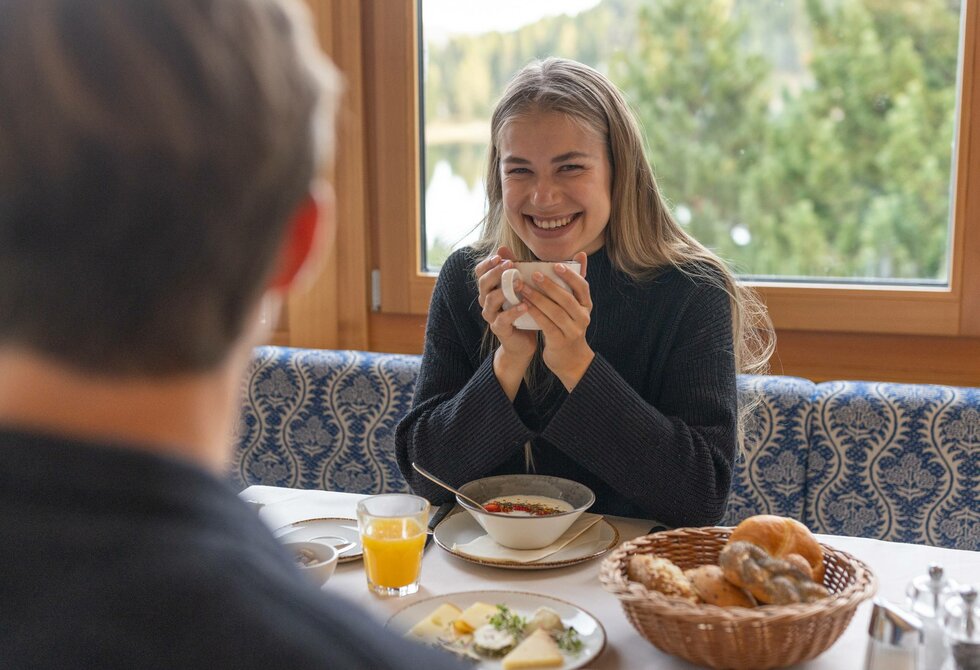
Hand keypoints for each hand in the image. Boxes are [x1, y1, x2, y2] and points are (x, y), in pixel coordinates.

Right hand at [475, 246, 535, 398]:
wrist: (524, 340)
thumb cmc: (523, 309)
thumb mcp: (520, 287)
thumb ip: (514, 269)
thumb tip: (506, 247)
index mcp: (489, 289)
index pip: (480, 272)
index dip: (487, 263)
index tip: (500, 256)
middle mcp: (486, 301)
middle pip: (483, 283)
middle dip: (495, 272)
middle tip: (510, 265)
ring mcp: (491, 316)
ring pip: (490, 300)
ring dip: (504, 290)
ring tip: (519, 283)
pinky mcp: (499, 329)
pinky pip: (502, 319)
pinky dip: (513, 312)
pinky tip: (525, 305)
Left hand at [518, 251, 593, 390]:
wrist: (570, 361)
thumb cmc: (568, 326)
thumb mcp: (574, 307)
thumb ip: (573, 283)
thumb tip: (580, 255)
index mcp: (586, 306)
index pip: (583, 287)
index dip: (571, 276)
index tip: (557, 265)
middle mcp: (582, 317)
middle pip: (567, 298)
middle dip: (550, 285)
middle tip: (534, 274)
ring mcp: (573, 330)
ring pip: (555, 311)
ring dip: (538, 298)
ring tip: (522, 288)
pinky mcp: (560, 341)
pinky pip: (546, 324)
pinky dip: (535, 313)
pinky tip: (524, 305)